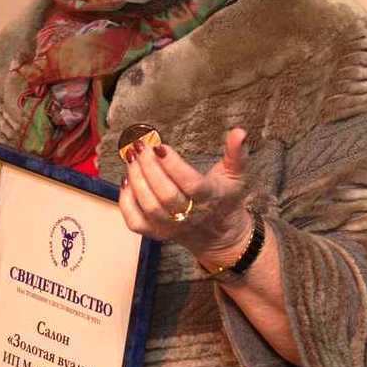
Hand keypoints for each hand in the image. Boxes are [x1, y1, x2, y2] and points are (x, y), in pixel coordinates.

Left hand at [118, 126, 252, 265]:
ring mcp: (171, 227)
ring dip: (136, 179)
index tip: (160, 146)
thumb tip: (239, 131)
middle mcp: (190, 216)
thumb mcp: (236, 175)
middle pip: (166, 195)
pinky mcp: (157, 234)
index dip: (174, 166)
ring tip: (131, 157)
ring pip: (149, 207)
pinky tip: (126, 180)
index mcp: (210, 198)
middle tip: (140, 146)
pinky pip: (136, 222)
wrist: (219, 235)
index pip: (191, 184)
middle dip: (149, 168)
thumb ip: (236, 153)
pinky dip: (126, 202)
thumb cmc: (224, 199)